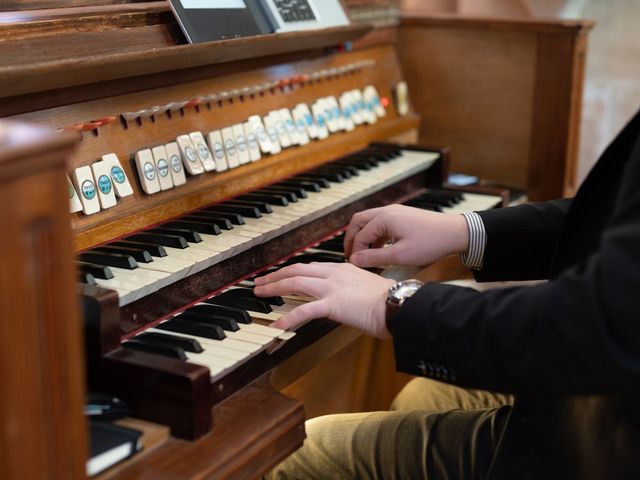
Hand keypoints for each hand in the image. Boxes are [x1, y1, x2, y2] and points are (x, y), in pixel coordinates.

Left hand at [253, 262, 395, 337]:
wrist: (399, 305)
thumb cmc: (389, 301)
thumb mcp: (366, 288)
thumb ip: (351, 289)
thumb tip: (344, 298)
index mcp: (342, 268)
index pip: (310, 266)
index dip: (290, 271)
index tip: (280, 276)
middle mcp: (334, 273)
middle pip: (296, 270)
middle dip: (275, 275)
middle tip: (259, 282)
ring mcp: (332, 287)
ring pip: (294, 282)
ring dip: (273, 288)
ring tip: (259, 294)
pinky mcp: (333, 304)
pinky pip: (304, 311)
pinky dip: (287, 317)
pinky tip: (276, 325)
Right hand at [344, 204, 468, 267]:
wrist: (455, 233)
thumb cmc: (430, 243)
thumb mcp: (399, 255)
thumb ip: (374, 258)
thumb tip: (355, 260)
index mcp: (384, 218)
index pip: (360, 235)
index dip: (355, 251)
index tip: (354, 265)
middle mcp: (387, 211)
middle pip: (359, 221)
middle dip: (352, 239)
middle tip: (350, 255)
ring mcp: (396, 211)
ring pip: (369, 221)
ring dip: (364, 236)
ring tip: (364, 255)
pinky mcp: (403, 216)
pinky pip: (381, 223)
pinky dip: (375, 235)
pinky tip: (380, 249)